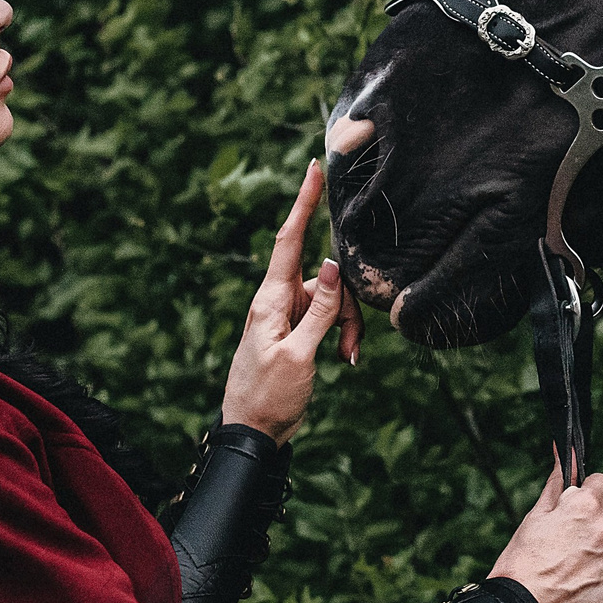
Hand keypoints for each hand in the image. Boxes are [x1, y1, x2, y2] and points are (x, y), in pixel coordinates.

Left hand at [221, 160, 362, 439]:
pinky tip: (344, 361)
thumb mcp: (298, 354)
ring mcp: (288, 316)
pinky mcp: (297, 332)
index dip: (303, 203)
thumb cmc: (268, 396)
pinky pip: (328, 319)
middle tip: (351, 347)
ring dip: (347, 326)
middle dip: (347, 304)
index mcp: (271, 299)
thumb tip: (335, 264)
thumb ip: (320, 310)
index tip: (312, 168)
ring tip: (346, 359)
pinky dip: (341, 336)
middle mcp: (279, 301)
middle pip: (326, 278)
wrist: (251, 433)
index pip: (291, 239)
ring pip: (333, 301)